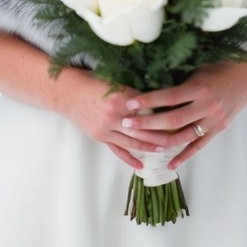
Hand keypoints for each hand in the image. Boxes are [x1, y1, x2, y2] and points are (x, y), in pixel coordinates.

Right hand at [56, 69, 177, 169]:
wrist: (67, 92)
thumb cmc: (91, 81)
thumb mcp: (114, 81)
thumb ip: (133, 91)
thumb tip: (155, 96)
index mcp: (121, 96)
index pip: (148, 106)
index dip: (163, 110)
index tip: (177, 112)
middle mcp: (115, 114)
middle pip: (144, 127)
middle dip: (162, 132)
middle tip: (179, 136)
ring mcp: (106, 128)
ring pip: (133, 140)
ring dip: (150, 146)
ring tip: (166, 149)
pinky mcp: (100, 137)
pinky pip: (118, 150)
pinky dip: (130, 158)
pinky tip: (141, 165)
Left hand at [116, 62, 246, 169]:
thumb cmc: (221, 67)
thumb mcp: (199, 69)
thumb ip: (179, 80)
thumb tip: (150, 85)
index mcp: (200, 88)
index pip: (169, 97)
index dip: (148, 101)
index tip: (130, 104)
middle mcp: (207, 106)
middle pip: (172, 120)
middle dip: (147, 123)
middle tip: (127, 123)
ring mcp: (214, 120)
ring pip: (183, 136)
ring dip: (160, 141)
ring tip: (141, 141)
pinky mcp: (219, 129)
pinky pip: (199, 146)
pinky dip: (184, 156)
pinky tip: (169, 164)